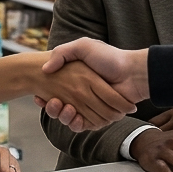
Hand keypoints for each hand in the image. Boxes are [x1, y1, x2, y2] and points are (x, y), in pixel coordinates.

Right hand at [35, 39, 149, 131]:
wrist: (132, 73)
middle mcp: (82, 94)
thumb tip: (45, 69)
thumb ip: (62, 53)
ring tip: (63, 107)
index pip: (55, 91)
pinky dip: (76, 123)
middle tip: (52, 102)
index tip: (39, 96)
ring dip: (62, 116)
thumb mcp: (83, 46)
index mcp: (77, 80)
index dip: (45, 96)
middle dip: (52, 108)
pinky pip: (83, 125)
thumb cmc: (110, 57)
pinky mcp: (98, 118)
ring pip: (68, 118)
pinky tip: (73, 115)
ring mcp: (90, 107)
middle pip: (59, 108)